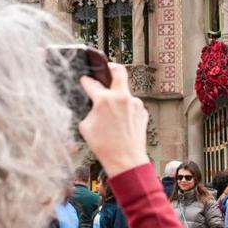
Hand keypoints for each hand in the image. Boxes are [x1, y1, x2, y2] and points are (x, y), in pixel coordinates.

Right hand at [78, 63, 149, 177]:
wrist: (125, 159)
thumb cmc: (104, 146)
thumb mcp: (86, 126)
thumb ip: (89, 109)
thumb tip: (92, 103)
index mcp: (104, 100)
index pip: (91, 83)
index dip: (86, 81)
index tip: (85, 81)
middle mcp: (122, 98)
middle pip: (118, 71)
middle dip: (110, 68)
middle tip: (106, 70)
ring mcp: (135, 104)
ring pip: (125, 92)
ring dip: (118, 97)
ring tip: (112, 113)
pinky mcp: (143, 111)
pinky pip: (132, 105)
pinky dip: (125, 109)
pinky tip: (120, 122)